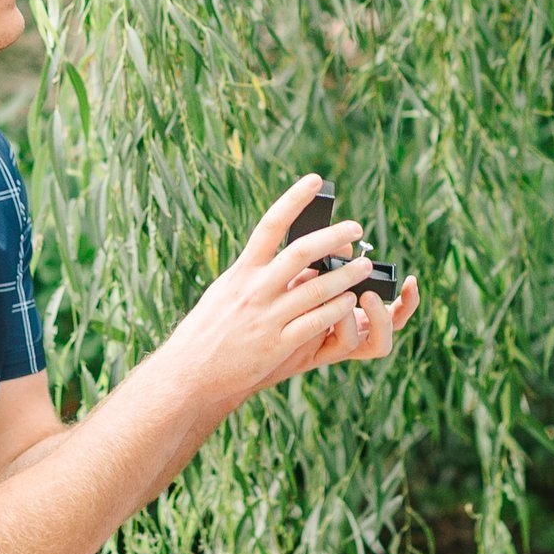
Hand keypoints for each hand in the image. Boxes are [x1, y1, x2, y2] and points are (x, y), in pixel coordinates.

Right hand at [163, 177, 421, 421]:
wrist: (189, 373)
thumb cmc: (208, 330)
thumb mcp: (225, 291)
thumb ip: (253, 273)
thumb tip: (281, 252)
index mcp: (241, 272)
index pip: (270, 225)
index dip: (293, 200)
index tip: (315, 180)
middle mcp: (254, 289)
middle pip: (301, 253)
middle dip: (333, 237)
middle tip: (356, 228)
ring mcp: (266, 318)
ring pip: (316, 288)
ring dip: (345, 276)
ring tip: (364, 266)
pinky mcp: (276, 345)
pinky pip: (315, 322)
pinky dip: (336, 309)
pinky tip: (349, 302)